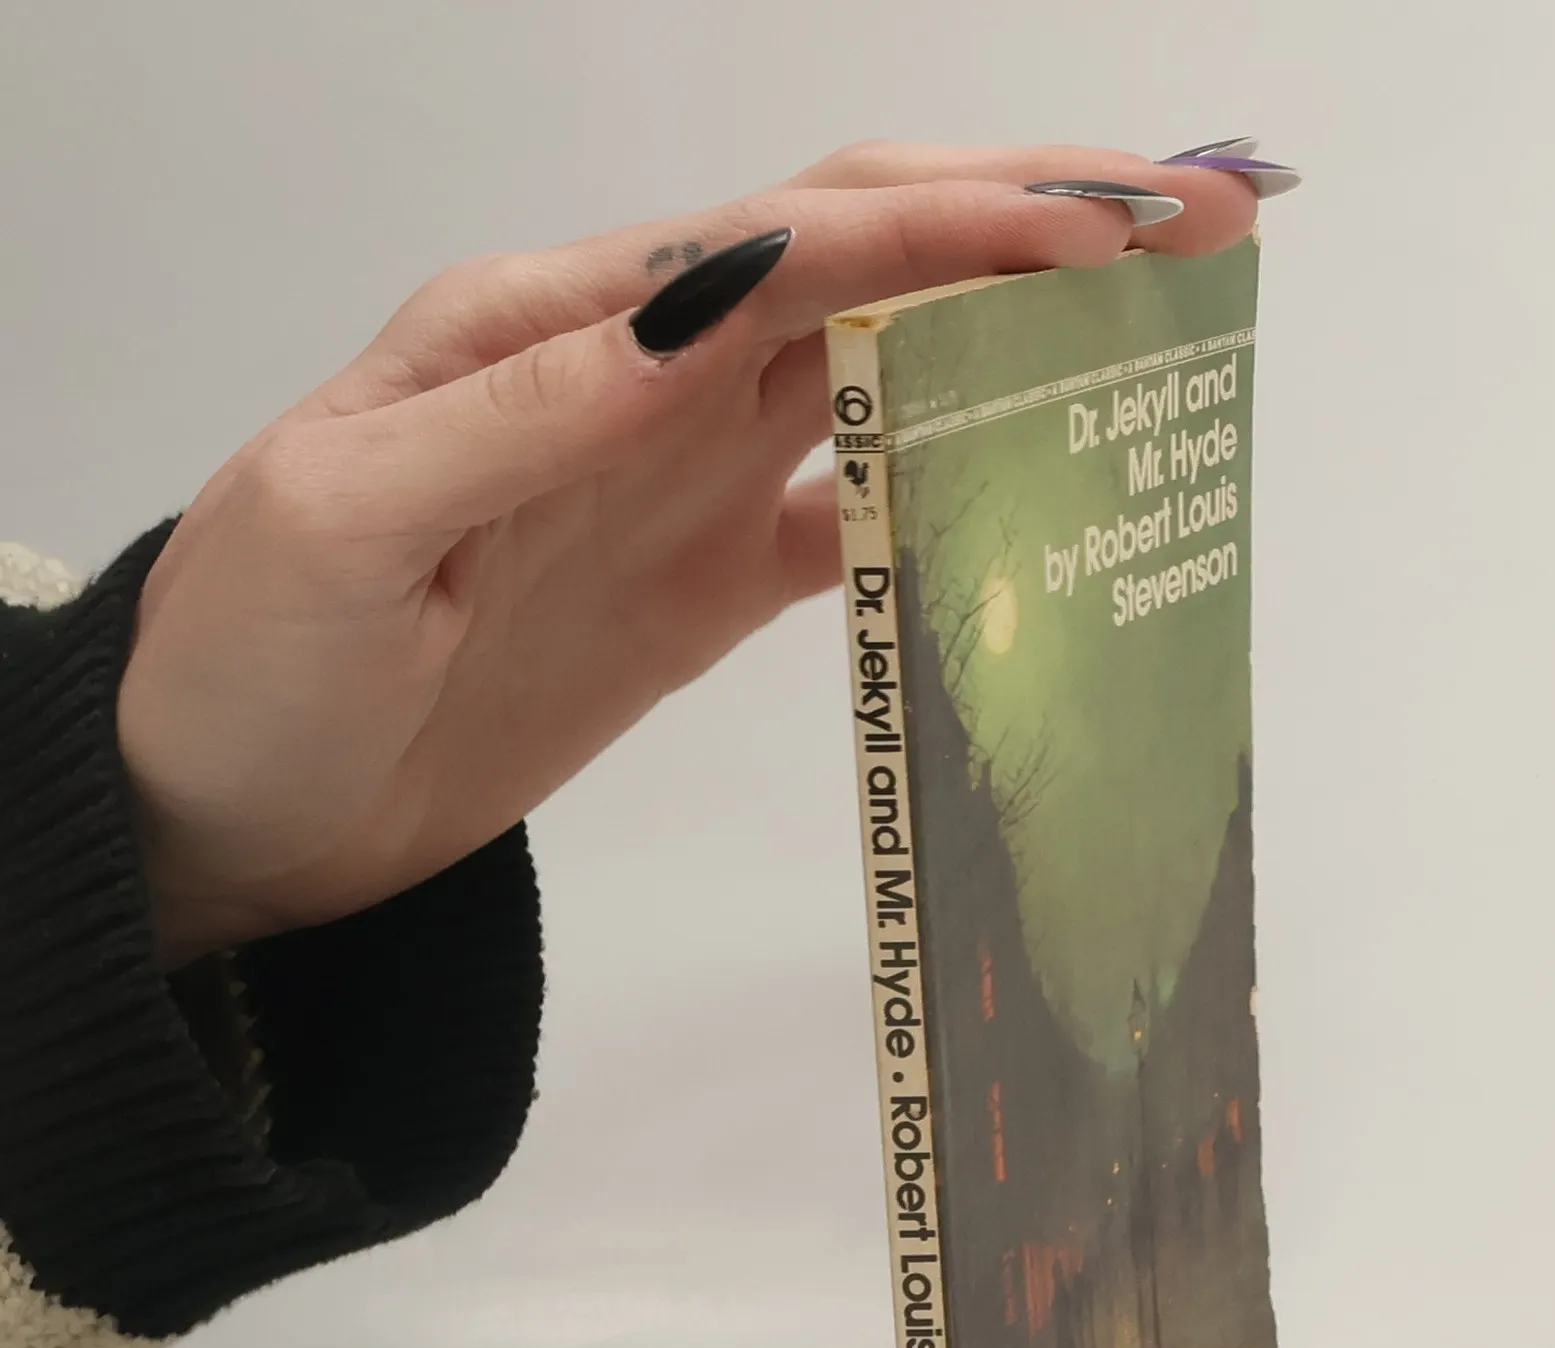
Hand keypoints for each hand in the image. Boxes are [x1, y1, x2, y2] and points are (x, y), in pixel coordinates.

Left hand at [119, 141, 1262, 966]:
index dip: (955, 222)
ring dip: (1019, 339)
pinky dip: (946, 495)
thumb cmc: (259, 660)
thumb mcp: (357, 518)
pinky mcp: (697, 587)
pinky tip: (1034, 498)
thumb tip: (718, 300)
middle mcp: (639, 377)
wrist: (237, 815)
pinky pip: (847, 520)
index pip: (786, 237)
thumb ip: (534, 409)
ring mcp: (679, 484)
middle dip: (1034, 224)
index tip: (1111, 226)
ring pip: (879, 372)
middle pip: (865, 265)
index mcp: (555, 325)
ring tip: (1158, 330)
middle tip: (1207, 213)